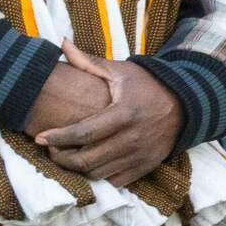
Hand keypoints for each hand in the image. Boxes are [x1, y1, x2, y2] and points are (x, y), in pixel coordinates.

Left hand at [34, 48, 184, 187]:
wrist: (185, 105)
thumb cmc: (147, 86)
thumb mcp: (121, 71)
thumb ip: (89, 62)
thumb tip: (62, 43)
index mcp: (124, 114)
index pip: (83, 133)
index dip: (58, 138)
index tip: (40, 138)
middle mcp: (132, 138)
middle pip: (87, 159)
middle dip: (62, 158)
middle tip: (51, 150)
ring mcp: (140, 155)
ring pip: (98, 173)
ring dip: (78, 169)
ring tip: (67, 156)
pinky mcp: (146, 166)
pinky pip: (115, 181)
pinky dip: (99, 176)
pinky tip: (92, 164)